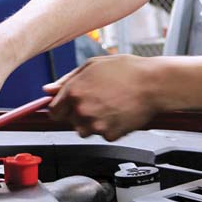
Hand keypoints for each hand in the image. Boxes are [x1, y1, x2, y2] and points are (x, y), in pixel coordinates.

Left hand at [45, 54, 161, 141]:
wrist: (154, 83)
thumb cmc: (127, 70)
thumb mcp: (93, 65)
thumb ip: (67, 79)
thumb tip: (48, 90)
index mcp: (74, 91)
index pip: (54, 111)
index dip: (63, 108)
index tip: (71, 106)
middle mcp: (81, 109)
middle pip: (70, 122)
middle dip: (80, 114)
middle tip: (99, 101)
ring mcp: (95, 124)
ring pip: (86, 131)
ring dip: (94, 122)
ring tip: (111, 106)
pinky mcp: (110, 135)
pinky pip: (104, 135)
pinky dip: (110, 127)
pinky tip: (120, 113)